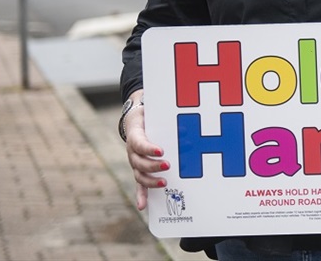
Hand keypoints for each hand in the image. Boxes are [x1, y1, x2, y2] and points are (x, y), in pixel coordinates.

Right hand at [122, 91, 168, 210]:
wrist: (137, 120)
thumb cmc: (150, 117)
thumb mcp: (155, 113)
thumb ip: (166, 120)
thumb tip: (187, 129)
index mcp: (135, 137)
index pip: (139, 143)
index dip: (149, 148)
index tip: (161, 151)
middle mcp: (133, 152)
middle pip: (139, 162)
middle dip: (153, 165)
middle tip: (168, 165)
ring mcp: (135, 163)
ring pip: (140, 175)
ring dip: (150, 181)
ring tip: (164, 182)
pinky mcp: (140, 171)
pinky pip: (139, 185)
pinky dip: (141, 196)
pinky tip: (143, 207)